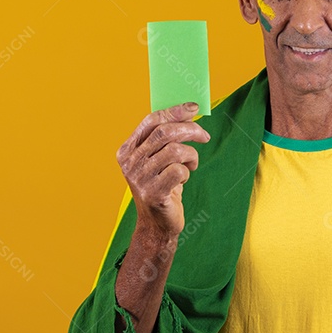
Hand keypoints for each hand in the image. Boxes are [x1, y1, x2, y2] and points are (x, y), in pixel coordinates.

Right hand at [116, 102, 209, 237]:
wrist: (156, 224)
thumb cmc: (161, 186)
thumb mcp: (157, 159)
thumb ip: (165, 138)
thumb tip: (188, 112)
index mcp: (127, 150)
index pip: (151, 121)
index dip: (174, 111)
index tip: (194, 108)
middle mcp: (130, 163)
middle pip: (165, 133)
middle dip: (190, 130)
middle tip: (204, 136)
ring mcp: (140, 179)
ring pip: (175, 151)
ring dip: (190, 155)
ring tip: (191, 164)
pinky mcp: (153, 193)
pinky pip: (179, 171)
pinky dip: (187, 172)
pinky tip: (183, 179)